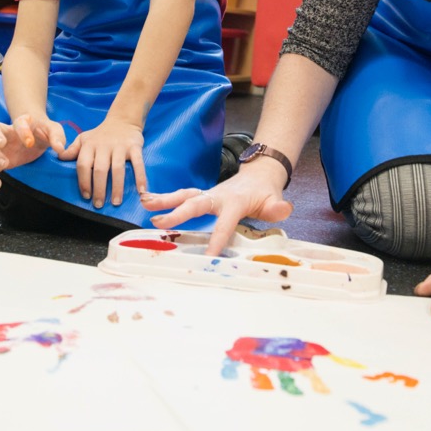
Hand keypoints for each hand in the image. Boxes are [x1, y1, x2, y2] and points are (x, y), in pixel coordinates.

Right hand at [0, 114, 66, 189]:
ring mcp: (2, 147)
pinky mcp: (1, 160)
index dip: (22, 131)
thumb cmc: (45, 131)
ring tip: (6, 164)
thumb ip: (58, 137)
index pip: (18, 122)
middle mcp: (8, 133)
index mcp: (22, 123)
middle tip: (2, 143)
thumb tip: (60, 149)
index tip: (30, 142)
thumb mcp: (54, 130)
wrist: (38, 137)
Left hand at [54, 115, 144, 208]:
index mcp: (89, 145)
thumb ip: (72, 150)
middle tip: (99, 204)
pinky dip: (140, 177)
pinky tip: (140, 190)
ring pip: (118, 169)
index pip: (83, 165)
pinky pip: (138, 163)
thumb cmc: (100, 134)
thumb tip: (58, 157)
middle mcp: (104, 146)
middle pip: (100, 169)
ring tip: (116, 202)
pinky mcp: (135, 147)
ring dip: (117, 187)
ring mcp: (120, 146)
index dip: (83, 181)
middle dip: (99, 189)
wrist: (123, 120)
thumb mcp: (84, 139)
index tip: (86, 196)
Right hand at [143, 160, 292, 255]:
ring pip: (184, 195)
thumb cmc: (265, 192)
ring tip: (145, 204)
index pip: (224, 224)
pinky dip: (164, 197)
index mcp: (234, 202)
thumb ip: (277, 207)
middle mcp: (217, 196)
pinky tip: (147, 200)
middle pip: (195, 203)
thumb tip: (284, 209)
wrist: (259, 174)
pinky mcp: (201, 195)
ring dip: (164, 200)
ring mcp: (207, 194)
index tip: (208, 257)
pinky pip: (181, 195)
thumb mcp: (274, 200)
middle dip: (178, 213)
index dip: (217, 240)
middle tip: (159, 223)